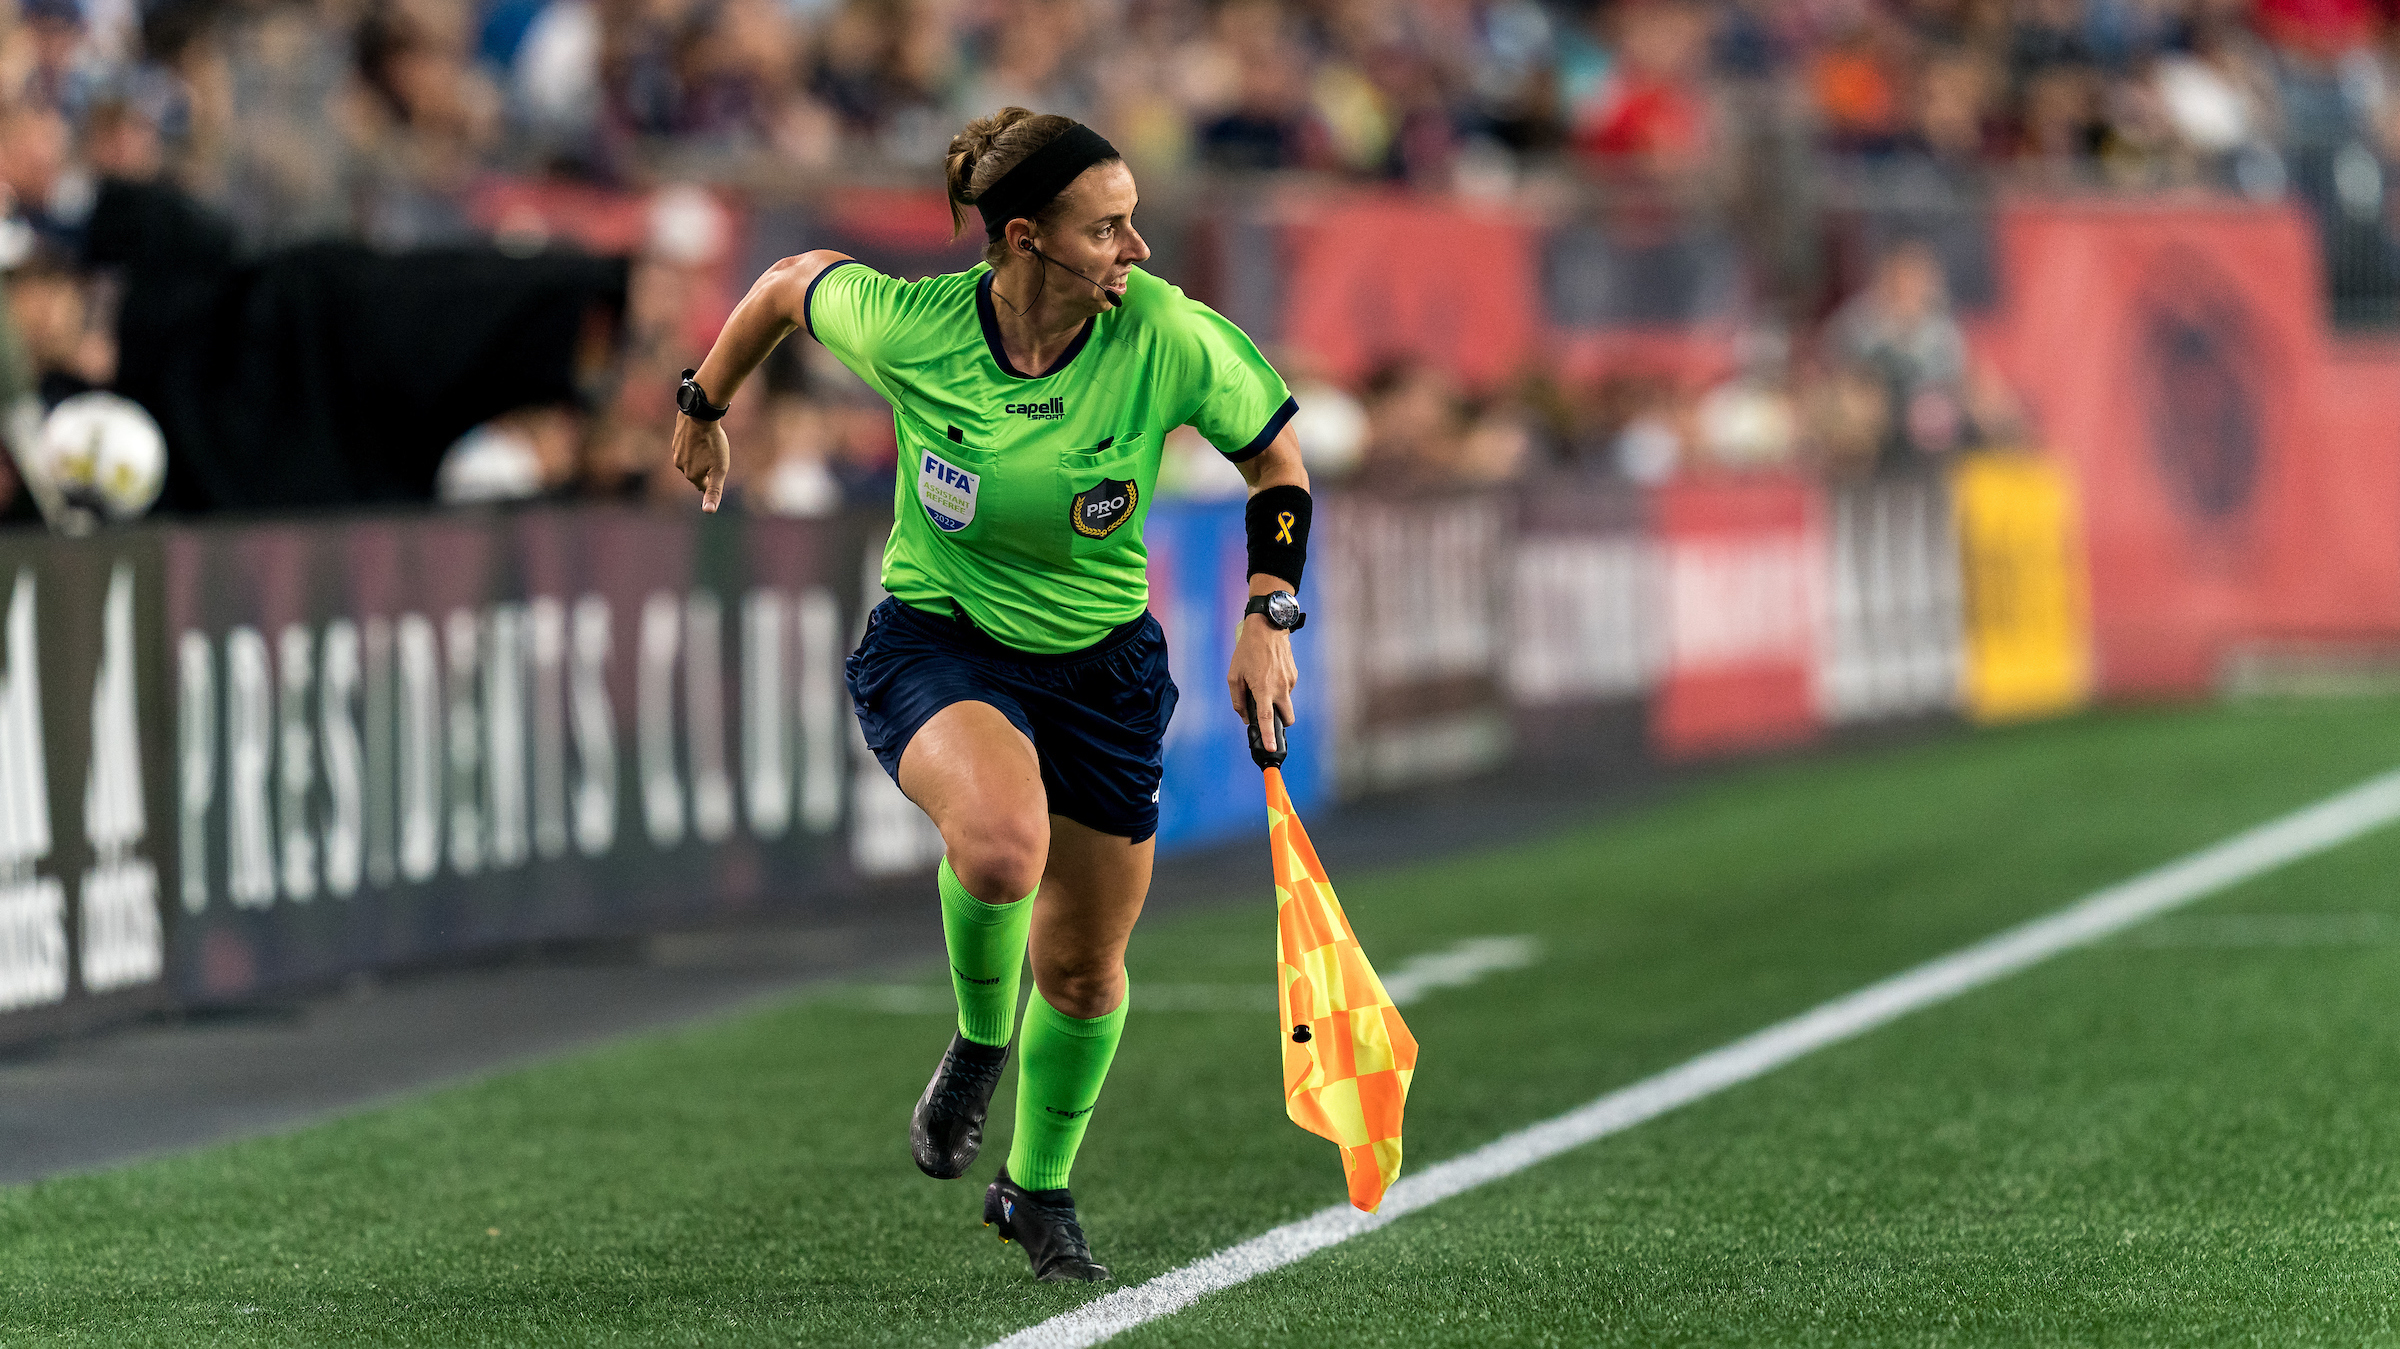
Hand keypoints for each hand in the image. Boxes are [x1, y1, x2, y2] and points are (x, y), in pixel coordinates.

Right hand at [671, 414, 730, 512]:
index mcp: (691, 475)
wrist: (700, 416)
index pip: (703, 485)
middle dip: (706, 467)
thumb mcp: (719, 470)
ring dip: (699, 456)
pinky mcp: (676, 440)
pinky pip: (686, 447)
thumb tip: (708, 512)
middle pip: (696, 472)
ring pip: (690, 459)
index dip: (713, 479)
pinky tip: (700, 438)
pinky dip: (693, 445)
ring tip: (708, 446)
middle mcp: (680, 466)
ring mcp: (676, 452)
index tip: (719, 469)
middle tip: (715, 455)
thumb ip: (714, 491)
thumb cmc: (713, 443)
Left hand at [1227, 612, 1297, 733]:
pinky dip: (1278, 688)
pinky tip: (1269, 673)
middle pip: (1287, 718)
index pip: (1267, 719)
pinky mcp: (1294, 675)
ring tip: (1262, 680)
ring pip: (1285, 702)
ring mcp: (1290, 682)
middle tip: (1267, 714)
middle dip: (1280, 723)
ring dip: (1276, 700)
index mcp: (1263, 689)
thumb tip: (1245, 717)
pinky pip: (1286, 689)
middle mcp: (1280, 688)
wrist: (1268, 627)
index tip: (1271, 748)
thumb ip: (1238, 699)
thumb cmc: (1247, 651)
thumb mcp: (1234, 675)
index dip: (1269, 736)